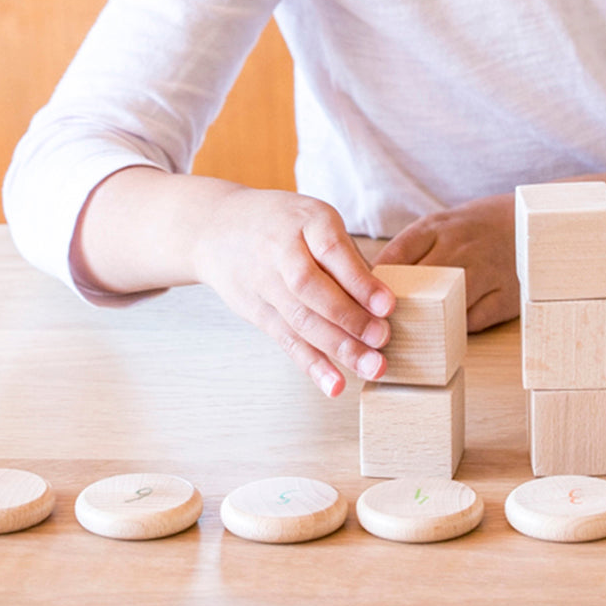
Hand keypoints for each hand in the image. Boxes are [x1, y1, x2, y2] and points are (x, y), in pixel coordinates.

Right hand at [191, 187, 395, 396]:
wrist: (217, 227)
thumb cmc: (284, 224)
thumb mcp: (317, 220)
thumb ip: (347, 257)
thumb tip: (382, 301)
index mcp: (306, 221)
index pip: (332, 252)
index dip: (360, 281)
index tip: (387, 305)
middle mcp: (281, 251)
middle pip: (313, 290)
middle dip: (350, 319)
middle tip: (383, 339)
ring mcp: (264, 283)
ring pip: (300, 320)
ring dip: (338, 348)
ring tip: (371, 367)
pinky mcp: (256, 311)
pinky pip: (286, 340)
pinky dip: (312, 365)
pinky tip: (335, 384)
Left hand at [375, 194, 519, 330]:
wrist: (529, 223)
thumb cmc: (475, 228)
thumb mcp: (439, 227)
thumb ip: (409, 252)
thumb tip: (367, 284)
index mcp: (435, 228)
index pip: (393, 257)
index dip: (371, 286)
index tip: (357, 306)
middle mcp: (459, 248)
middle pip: (415, 286)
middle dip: (392, 311)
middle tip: (374, 332)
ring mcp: (484, 273)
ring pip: (442, 307)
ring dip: (422, 325)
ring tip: (405, 340)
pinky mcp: (505, 297)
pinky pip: (471, 322)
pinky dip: (455, 330)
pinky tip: (446, 333)